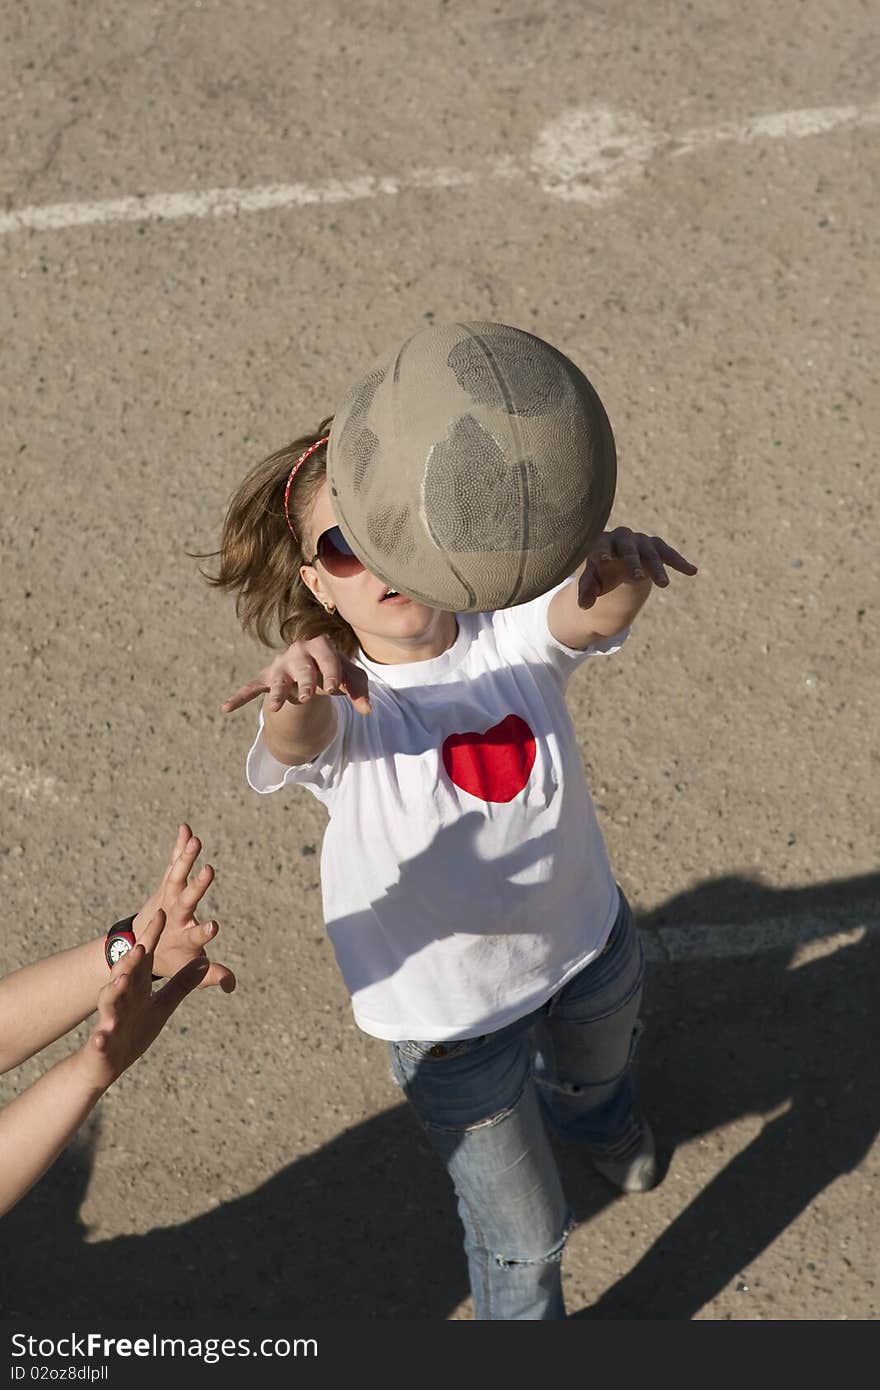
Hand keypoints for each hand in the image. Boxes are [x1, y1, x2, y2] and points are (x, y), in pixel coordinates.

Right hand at [82, 911, 210, 1089]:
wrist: (103, 1063)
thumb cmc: (133, 1031)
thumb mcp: (163, 1005)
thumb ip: (182, 984)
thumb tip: (205, 960)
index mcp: (135, 987)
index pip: (143, 959)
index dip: (151, 937)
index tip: (161, 914)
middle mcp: (120, 998)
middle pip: (124, 974)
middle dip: (131, 960)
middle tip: (142, 946)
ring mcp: (108, 1020)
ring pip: (108, 1001)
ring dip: (114, 990)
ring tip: (121, 980)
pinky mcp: (101, 1043)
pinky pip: (99, 1040)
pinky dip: (100, 1038)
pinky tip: (101, 1037)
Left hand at [132, 825, 235, 991]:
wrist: (141, 942)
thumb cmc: (172, 958)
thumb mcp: (188, 970)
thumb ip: (209, 975)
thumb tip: (232, 986)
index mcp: (183, 939)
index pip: (195, 936)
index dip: (203, 932)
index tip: (214, 927)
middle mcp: (175, 916)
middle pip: (186, 900)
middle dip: (196, 887)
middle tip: (208, 871)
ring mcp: (169, 898)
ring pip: (177, 877)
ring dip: (186, 859)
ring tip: (195, 840)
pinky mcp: (168, 884)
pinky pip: (174, 864)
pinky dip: (179, 848)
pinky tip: (186, 828)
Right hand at [221, 634, 371, 716]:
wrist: (313, 668)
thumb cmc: (335, 670)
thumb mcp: (352, 678)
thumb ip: (360, 691)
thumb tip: (367, 711)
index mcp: (321, 646)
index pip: (328, 660)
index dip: (332, 674)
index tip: (335, 689)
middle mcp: (298, 652)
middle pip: (303, 669)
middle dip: (305, 682)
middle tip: (308, 697)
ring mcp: (281, 666)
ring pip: (278, 681)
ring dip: (278, 694)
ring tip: (276, 708)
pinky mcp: (267, 678)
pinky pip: (252, 688)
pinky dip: (240, 697)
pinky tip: (226, 708)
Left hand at [578, 528, 697, 608]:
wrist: (614, 559)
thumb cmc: (599, 571)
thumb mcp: (590, 581)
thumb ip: (586, 590)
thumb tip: (583, 606)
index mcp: (601, 542)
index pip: (601, 545)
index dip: (603, 552)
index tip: (605, 560)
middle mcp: (622, 538)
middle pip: (628, 549)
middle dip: (632, 562)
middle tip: (637, 578)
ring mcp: (640, 541)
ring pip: (651, 552)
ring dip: (657, 568)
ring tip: (664, 585)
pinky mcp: (655, 547)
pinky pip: (668, 553)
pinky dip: (679, 562)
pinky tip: (693, 571)